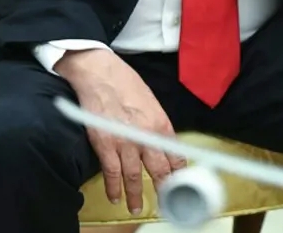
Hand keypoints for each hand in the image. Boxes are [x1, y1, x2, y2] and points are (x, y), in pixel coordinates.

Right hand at [55, 48, 185, 214]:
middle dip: (163, 188)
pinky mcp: (105, 145)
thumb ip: (157, 125)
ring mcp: (125, 142)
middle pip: (159, 169)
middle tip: (166, 201)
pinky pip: (112, 172)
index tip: (181, 182)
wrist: (100, 74)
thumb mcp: (152, 103)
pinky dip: (114, 187)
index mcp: (161, 124)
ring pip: (135, 176)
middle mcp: (147, 136)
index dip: (179, 171)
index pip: (175, 154)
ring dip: (136, 195)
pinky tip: (116, 197)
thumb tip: (162, 143)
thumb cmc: (126, 84)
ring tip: (136, 208)